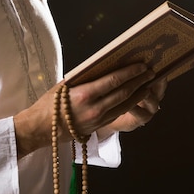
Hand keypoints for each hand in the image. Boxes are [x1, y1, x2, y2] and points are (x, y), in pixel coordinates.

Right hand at [14, 63, 160, 157]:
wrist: (42, 128)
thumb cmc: (50, 102)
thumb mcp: (65, 84)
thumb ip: (84, 77)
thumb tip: (103, 67)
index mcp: (85, 94)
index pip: (113, 81)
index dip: (130, 73)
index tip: (142, 65)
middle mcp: (95, 108)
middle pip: (123, 93)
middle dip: (139, 82)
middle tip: (151, 72)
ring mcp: (98, 119)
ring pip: (125, 105)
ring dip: (139, 94)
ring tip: (149, 84)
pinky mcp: (99, 126)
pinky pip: (118, 113)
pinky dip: (130, 104)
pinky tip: (137, 97)